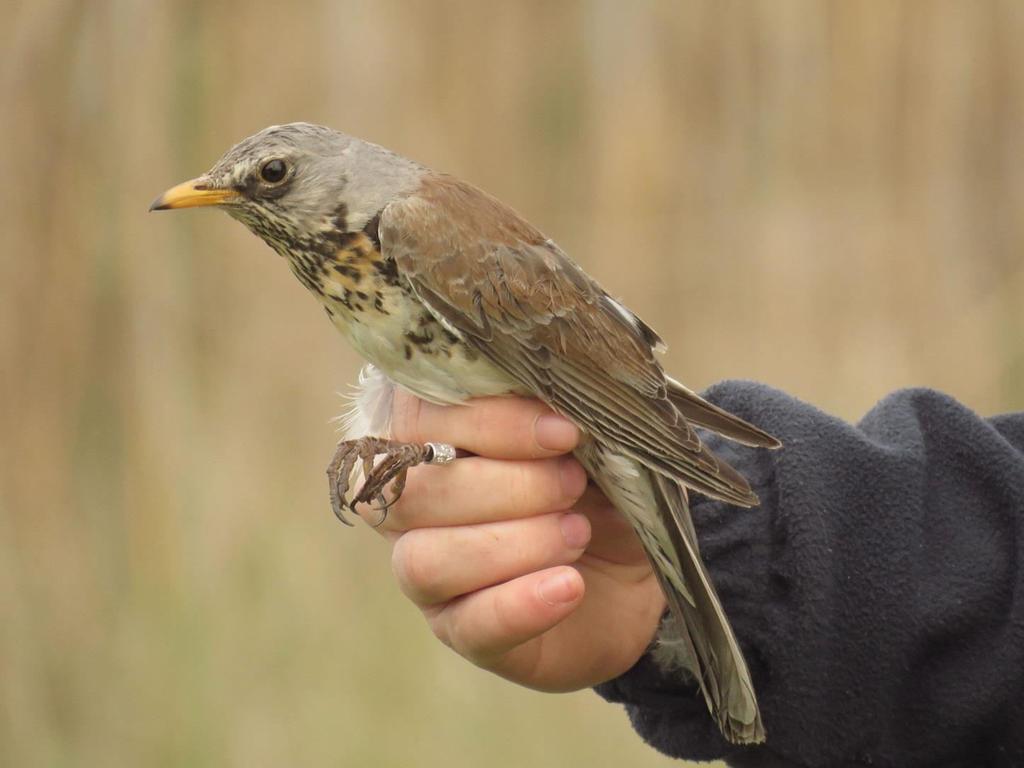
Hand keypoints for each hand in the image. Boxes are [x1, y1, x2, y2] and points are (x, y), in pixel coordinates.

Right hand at [357, 391, 665, 691]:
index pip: (417, 416)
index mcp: (427, 432)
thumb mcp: (583, 432)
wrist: (636, 560)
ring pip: (425, 560)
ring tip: (578, 531)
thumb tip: (554, 393)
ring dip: (513, 543)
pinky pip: (470, 624)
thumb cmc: (593, 475)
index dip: (487, 422)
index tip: (564, 429)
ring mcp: (427, 569)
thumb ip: (553, 407)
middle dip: (506, 485)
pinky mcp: (461, 629)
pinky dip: (522, 603)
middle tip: (574, 481)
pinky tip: (569, 585)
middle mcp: (410, 499)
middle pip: (413, 492)